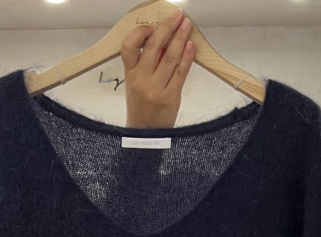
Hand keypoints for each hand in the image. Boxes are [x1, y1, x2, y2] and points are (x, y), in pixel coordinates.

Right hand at [121, 11, 195, 128]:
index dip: (141, 32)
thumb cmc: (141, 107)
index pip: (128, 46)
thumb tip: (163, 41)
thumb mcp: (135, 85)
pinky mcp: (171, 97)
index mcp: (130, 74)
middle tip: (177, 16)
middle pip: (153, 47)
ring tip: (187, 26)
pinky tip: (191, 46)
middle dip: (167, 28)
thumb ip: (145, 64)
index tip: (153, 26)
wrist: (146, 135)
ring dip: (180, 38)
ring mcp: (156, 89)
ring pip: (170, 57)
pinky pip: (181, 72)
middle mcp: (141, 80)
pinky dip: (187, 57)